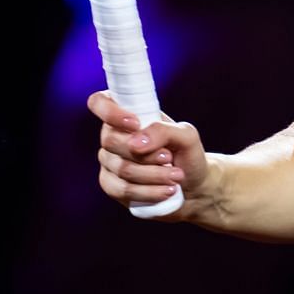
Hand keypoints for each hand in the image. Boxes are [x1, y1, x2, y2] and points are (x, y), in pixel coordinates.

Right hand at [88, 89, 211, 218]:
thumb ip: (163, 130)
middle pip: (111, 140)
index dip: (109, 111)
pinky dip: (148, 191)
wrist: (193, 185)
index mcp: (128, 114)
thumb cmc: (187, 153)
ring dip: (153, 174)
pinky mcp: (111, 185)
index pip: (100, 102)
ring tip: (176, 176)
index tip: (135, 123)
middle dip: (146, 153)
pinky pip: (121, 189)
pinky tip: (166, 191)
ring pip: (121, 168)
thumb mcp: (186, 135)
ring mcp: (109, 161)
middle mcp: (113, 136)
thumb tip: (135, 143)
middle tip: (169, 157)